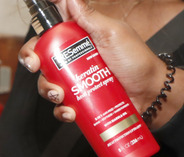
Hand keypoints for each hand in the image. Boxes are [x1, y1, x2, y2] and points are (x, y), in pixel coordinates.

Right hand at [20, 0, 183, 128]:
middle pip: (41, 57)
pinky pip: (61, 106)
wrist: (151, 94)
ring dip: (47, 90)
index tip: (34, 41)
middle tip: (36, 66)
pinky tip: (71, 111)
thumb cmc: (137, 60)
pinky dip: (62, 111)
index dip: (38, 34)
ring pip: (47, 83)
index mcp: (79, 36)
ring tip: (60, 94)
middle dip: (32, 62)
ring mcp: (75, 80)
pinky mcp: (80, 100)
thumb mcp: (113, 33)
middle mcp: (74, 57)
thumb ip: (90, 17)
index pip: (51, 30)